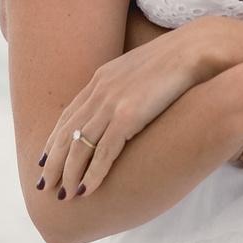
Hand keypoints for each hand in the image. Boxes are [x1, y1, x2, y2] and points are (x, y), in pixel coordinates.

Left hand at [43, 21, 234, 198]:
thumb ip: (129, 87)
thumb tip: (130, 103)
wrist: (198, 48)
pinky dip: (93, 173)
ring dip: (69, 173)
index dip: (54, 139)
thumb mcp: (143, 71)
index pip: (69, 114)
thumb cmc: (179, 61)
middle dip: (53, 162)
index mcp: (103, 77)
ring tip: (62, 195)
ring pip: (79, 145)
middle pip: (66, 132)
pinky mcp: (128, 115)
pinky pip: (104, 151)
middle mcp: (101, 89)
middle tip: (44, 185)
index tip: (46, 159)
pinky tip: (86, 190)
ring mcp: (113, 102)